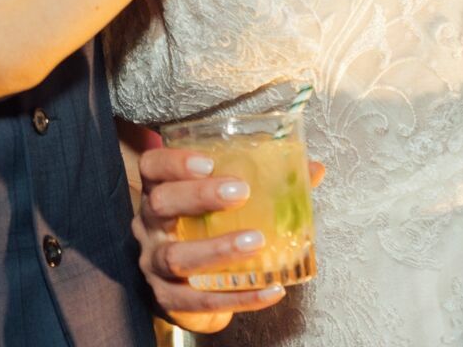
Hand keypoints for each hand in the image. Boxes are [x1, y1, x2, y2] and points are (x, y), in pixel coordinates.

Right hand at [134, 146, 326, 333]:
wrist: (184, 291)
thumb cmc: (204, 234)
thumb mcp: (221, 206)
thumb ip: (263, 185)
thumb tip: (313, 170)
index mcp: (159, 193)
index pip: (152, 167)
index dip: (174, 161)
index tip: (208, 161)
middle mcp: (149, 227)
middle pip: (160, 204)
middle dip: (197, 196)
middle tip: (239, 192)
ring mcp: (154, 265)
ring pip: (175, 257)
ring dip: (217, 249)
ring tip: (255, 241)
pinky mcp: (169, 300)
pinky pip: (201, 300)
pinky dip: (239, 297)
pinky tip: (271, 289)